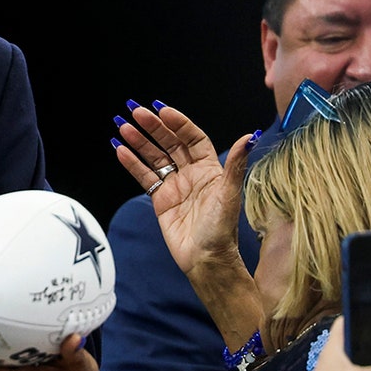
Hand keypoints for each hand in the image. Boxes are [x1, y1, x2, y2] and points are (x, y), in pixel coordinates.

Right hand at [113, 101, 255, 275]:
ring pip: (154, 157)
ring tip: (123, 127)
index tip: (162, 111)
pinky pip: (144, 176)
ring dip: (139, 141)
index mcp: (210, 168)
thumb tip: (250, 137)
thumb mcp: (229, 194)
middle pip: (170, 143)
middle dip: (153, 127)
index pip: (192, 137)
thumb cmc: (222, 230)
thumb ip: (235, 164)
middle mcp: (191, 173)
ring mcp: (175, 185)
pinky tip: (120, 150)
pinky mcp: (161, 199)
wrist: (206, 259)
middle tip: (136, 112)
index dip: (178, 123)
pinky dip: (132, 163)